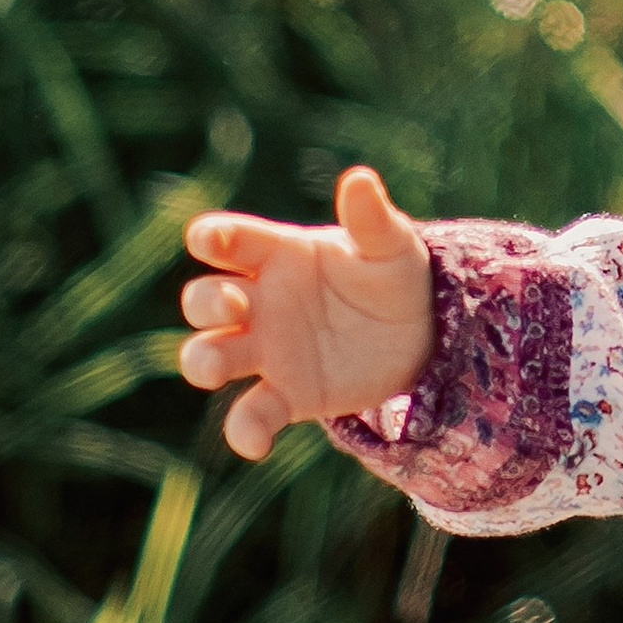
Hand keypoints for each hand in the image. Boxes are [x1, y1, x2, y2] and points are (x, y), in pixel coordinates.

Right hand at [179, 164, 434, 463]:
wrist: (420, 333)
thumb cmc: (392, 275)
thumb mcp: (390, 245)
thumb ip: (370, 219)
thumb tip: (359, 178)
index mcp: (276, 254)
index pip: (229, 241)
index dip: (213, 238)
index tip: (209, 240)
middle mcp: (258, 301)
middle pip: (204, 299)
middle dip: (205, 301)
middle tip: (233, 304)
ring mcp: (266, 349)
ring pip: (211, 354)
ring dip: (202, 359)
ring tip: (213, 366)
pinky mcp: (285, 393)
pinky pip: (250, 414)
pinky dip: (244, 430)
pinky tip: (254, 444)